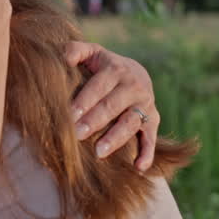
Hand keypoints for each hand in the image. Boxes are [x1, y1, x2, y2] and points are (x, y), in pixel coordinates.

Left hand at [64, 42, 159, 170]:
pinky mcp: (153, 120)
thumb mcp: (93, 53)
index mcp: (116, 70)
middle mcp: (133, 87)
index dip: (85, 100)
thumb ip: (77, 50)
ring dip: (116, 138)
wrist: (136, 73)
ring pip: (130, 123)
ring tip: (99, 152)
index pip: (99, 86)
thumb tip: (64, 58)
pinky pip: (152, 138)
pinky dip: (148, 153)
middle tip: (77, 134)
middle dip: (95, 121)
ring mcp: (144, 105)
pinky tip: (138, 167)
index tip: (69, 115)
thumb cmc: (104, 67)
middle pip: (112, 106)